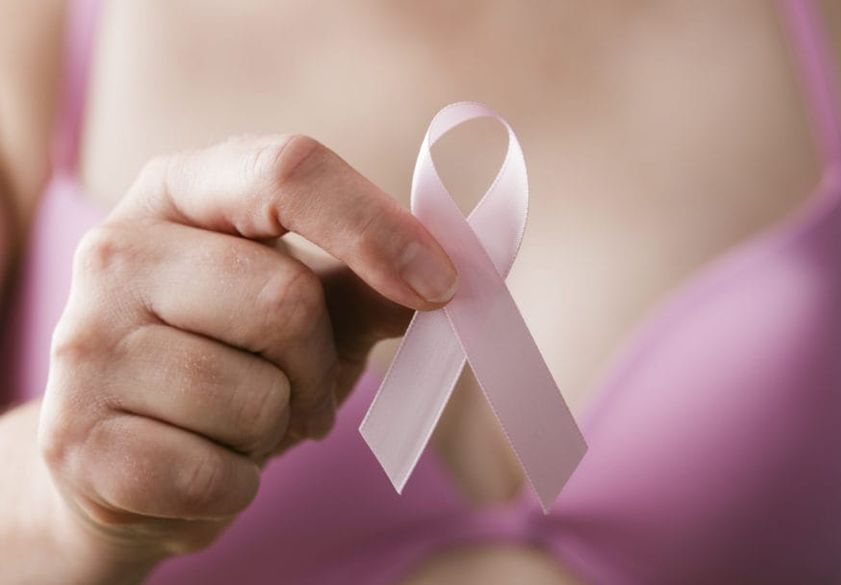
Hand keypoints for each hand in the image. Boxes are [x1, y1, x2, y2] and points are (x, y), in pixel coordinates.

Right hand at [37, 134, 456, 562]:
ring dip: (276, 428)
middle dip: (317, 365)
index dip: (377, 227)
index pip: (287, 171)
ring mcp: (84, 344)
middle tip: (299, 390)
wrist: (119, 460)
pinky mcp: (78, 440)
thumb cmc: (223, 364)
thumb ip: (364, 285)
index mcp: (178, 193)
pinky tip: (203, 467)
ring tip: (237, 426)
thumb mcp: (298, 310)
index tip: (441, 284)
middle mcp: (116, 250)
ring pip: (255, 397)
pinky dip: (237, 485)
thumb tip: (442, 281)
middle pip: (285, 298)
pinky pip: (217, 473)